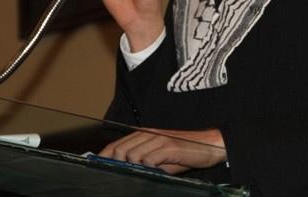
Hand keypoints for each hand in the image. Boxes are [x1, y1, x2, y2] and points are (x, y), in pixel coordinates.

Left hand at [99, 128, 226, 173]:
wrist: (211, 145)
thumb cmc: (186, 153)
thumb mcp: (162, 158)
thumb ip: (144, 161)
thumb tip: (127, 170)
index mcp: (146, 134)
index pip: (118, 144)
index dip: (105, 154)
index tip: (96, 163)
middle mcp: (150, 134)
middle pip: (121, 149)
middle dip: (116, 162)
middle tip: (119, 173)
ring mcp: (159, 139)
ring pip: (132, 154)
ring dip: (135, 166)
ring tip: (145, 171)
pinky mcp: (168, 147)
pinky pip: (149, 159)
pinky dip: (149, 166)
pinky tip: (157, 169)